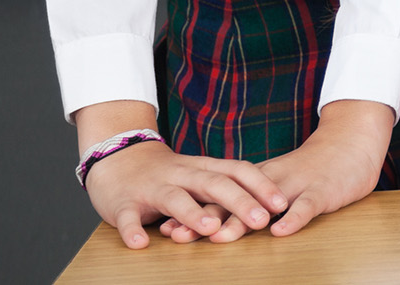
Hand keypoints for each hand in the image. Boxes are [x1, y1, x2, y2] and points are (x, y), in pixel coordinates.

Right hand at [84, 137, 288, 248]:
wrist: (117, 156)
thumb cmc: (167, 173)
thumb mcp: (198, 174)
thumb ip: (224, 187)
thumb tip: (265, 207)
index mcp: (202, 167)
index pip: (237, 170)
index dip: (260, 185)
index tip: (282, 203)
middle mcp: (181, 174)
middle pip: (213, 183)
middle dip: (239, 201)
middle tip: (260, 220)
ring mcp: (152, 187)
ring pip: (174, 198)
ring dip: (192, 213)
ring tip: (210, 228)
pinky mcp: (123, 202)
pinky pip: (128, 216)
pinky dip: (132, 230)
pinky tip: (140, 243)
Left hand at [161, 98, 393, 240]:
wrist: (353, 140)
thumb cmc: (316, 167)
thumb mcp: (279, 182)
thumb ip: (254, 199)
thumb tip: (221, 221)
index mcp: (259, 179)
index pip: (221, 196)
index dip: (193, 212)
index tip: (167, 228)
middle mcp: (272, 181)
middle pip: (234, 201)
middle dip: (206, 219)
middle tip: (178, 235)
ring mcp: (297, 185)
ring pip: (264, 204)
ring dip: (241, 220)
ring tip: (220, 237)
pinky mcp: (323, 190)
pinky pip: (307, 206)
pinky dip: (293, 219)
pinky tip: (280, 232)